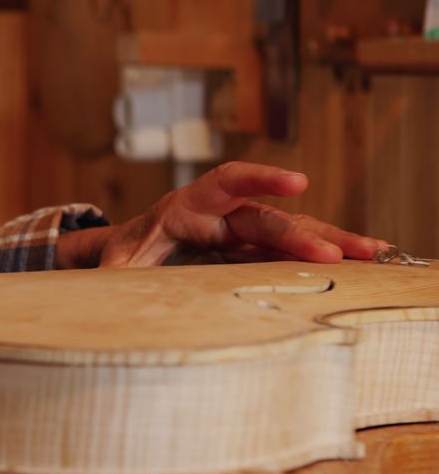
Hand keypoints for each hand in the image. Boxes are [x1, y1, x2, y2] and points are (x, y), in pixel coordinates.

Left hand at [57, 162, 384, 268]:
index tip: (297, 182)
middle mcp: (219, 213)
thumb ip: (112, 277)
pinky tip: (360, 263)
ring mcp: (239, 231)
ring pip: (287, 233)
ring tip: (372, 253)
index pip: (225, 183)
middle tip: (339, 254)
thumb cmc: (120, 257)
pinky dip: (321, 256)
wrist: (127, 252)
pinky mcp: (251, 249)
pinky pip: (288, 251)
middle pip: (267, 218)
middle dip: (303, 234)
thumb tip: (100, 294)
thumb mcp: (111, 268)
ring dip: (328, 242)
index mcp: (185, 208)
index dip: (260, 179)